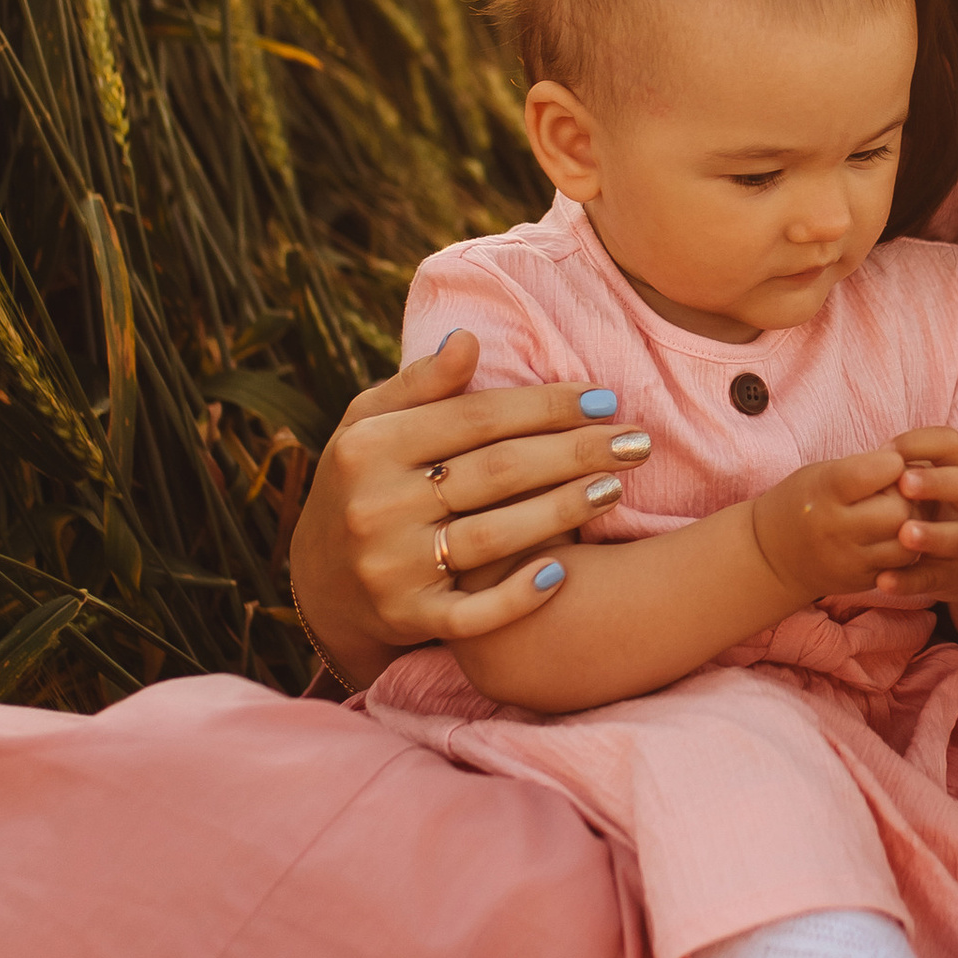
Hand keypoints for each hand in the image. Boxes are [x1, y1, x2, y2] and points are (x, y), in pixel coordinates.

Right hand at [287, 333, 652, 683]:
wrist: (321, 582)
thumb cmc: (365, 482)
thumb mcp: (370, 423)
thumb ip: (421, 384)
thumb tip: (469, 340)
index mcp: (370, 446)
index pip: (476, 417)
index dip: (545, 406)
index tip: (604, 398)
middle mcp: (377, 506)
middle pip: (496, 472)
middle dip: (574, 453)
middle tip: (636, 442)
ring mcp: (391, 567)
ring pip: (494, 537)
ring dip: (563, 512)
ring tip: (616, 490)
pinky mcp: (408, 618)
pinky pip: (473, 614)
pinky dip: (518, 596)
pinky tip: (564, 573)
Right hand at [749, 446, 915, 604]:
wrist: (772, 557)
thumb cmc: (802, 502)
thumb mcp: (821, 473)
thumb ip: (863, 468)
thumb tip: (911, 466)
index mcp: (823, 491)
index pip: (878, 471)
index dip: (892, 462)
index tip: (887, 463)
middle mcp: (835, 529)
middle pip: (898, 511)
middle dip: (907, 497)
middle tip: (897, 492)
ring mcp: (849, 560)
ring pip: (908, 543)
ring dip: (912, 526)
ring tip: (897, 515)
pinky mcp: (862, 582)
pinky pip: (903, 566)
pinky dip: (906, 548)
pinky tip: (893, 536)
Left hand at [871, 425, 957, 598]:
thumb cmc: (953, 504)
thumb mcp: (945, 477)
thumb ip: (911, 468)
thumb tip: (868, 461)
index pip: (952, 444)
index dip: (920, 443)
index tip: (886, 450)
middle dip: (937, 484)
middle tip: (905, 484)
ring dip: (932, 536)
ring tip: (904, 534)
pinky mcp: (957, 575)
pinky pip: (934, 578)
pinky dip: (910, 582)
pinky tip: (885, 581)